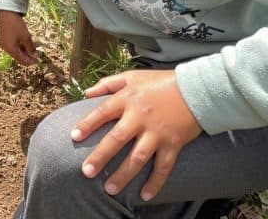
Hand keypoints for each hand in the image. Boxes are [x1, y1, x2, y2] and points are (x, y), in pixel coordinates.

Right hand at [0, 10, 37, 64]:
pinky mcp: (5, 38)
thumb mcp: (25, 36)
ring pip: (16, 50)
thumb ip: (30, 47)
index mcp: (10, 49)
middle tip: (38, 52)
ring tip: (34, 46)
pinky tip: (27, 42)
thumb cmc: (16, 24)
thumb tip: (35, 55)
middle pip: (18, 56)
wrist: (6, 12)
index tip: (38, 59)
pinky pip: (14, 45)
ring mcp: (4, 43)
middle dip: (28, 55)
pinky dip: (21, 45)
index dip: (30, 61)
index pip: (21, 60)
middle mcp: (6, 48)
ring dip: (25, 50)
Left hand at [71, 70, 202, 201]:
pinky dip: (155, 182)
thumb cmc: (160, 82)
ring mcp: (157, 132)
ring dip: (123, 175)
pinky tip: (145, 195)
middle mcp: (140, 117)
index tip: (73, 137)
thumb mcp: (132, 76)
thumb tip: (86, 93)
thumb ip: (107, 84)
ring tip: (110, 189)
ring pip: (138, 157)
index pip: (102, 113)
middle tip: (86, 172)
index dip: (87, 125)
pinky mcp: (173, 143)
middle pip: (116, 139)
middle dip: (100, 156)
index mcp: (127, 99)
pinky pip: (164, 166)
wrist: (197, 88)